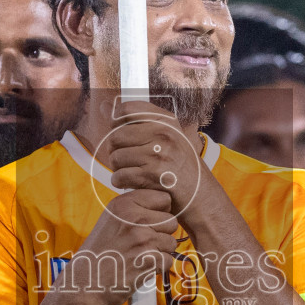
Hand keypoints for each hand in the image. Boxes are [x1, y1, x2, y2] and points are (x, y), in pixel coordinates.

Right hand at [53, 189, 178, 304]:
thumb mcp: (110, 220)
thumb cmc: (99, 253)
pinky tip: (140, 267)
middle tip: (141, 244)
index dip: (160, 212)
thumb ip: (135, 209)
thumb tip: (165, 203)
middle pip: (171, 221)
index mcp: (123, 204)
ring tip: (139, 256)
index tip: (148, 223)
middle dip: (162, 234)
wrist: (85, 283)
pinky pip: (168, 260)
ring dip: (160, 251)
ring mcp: (142, 238)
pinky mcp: (149, 259)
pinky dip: (158, 267)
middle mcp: (134, 217)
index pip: (164, 198)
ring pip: (171, 241)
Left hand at [107, 99, 205, 215]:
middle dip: (116, 151)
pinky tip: (132, 184)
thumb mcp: (168, 138)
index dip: (116, 122)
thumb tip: (102, 106)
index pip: (127, 109)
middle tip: (127, 161)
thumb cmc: (181, 168)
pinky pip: (120, 176)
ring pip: (115, 158)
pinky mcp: (153, 174)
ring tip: (131, 172)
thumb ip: (138, 122)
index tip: (121, 134)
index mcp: (166, 122)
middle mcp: (163, 134)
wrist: (201, 197)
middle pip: (116, 136)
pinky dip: (121, 183)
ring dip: (118, 169)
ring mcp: (159, 153)